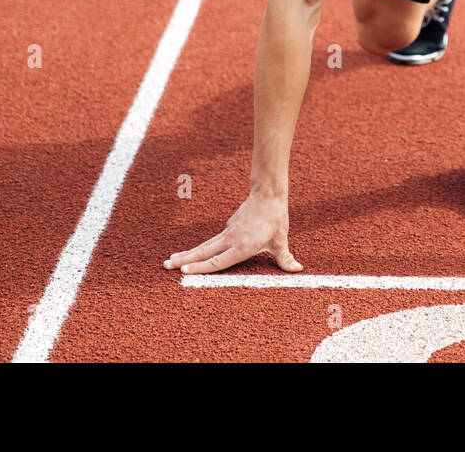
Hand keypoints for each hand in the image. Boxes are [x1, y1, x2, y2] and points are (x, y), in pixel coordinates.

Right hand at [164, 190, 300, 274]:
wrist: (268, 193)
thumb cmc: (275, 217)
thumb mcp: (281, 239)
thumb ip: (286, 257)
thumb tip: (298, 269)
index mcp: (242, 246)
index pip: (218, 261)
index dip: (201, 267)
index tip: (184, 271)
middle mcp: (231, 239)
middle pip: (203, 252)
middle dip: (184, 260)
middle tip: (166, 266)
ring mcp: (228, 232)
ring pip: (204, 245)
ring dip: (187, 253)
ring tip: (170, 260)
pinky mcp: (229, 226)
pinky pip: (212, 241)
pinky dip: (200, 248)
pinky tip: (193, 253)